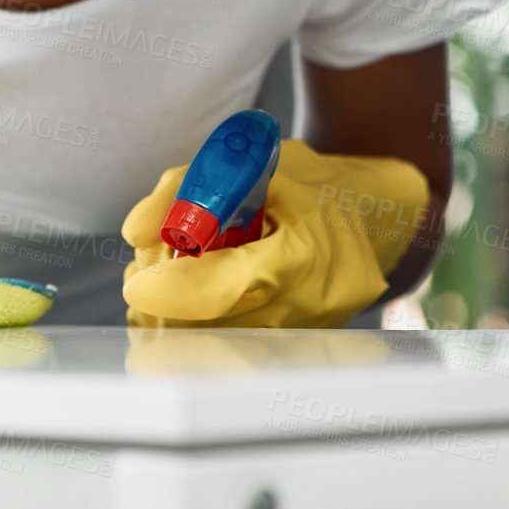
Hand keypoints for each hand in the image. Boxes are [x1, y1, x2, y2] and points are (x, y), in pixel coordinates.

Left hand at [120, 139, 429, 327]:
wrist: (374, 213)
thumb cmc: (308, 182)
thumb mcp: (248, 161)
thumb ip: (184, 189)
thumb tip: (135, 232)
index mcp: (301, 251)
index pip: (220, 288)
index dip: (169, 289)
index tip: (137, 281)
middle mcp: (307, 303)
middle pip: (210, 325)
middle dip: (163, 302)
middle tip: (144, 271)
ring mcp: (306, 332)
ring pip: (217, 342)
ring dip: (176, 315)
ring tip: (165, 276)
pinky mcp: (298, 346)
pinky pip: (234, 346)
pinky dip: (200, 323)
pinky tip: (188, 295)